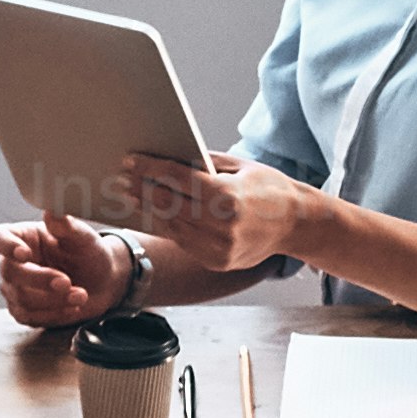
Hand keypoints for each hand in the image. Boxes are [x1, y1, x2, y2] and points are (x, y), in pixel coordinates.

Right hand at [0, 208, 140, 332]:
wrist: (101, 282)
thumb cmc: (88, 253)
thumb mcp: (83, 237)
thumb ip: (66, 226)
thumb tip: (51, 211)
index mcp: (21, 236)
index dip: (5, 246)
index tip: (24, 254)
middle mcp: (12, 262)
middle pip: (11, 273)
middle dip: (40, 280)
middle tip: (67, 282)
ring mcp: (15, 288)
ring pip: (21, 299)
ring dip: (53, 300)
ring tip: (81, 295)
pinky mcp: (24, 310)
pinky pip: (30, 317)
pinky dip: (54, 315)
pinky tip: (73, 307)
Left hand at [94, 150, 299, 275]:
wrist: (296, 224)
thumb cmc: (268, 187)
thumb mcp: (240, 166)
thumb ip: (205, 163)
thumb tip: (168, 156)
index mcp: (228, 197)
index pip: (178, 180)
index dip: (150, 169)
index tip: (130, 161)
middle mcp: (222, 226)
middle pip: (169, 204)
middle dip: (142, 189)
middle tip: (120, 178)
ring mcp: (220, 248)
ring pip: (172, 226)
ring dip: (148, 210)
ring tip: (130, 196)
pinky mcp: (218, 261)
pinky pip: (183, 242)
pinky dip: (165, 227)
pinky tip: (151, 214)